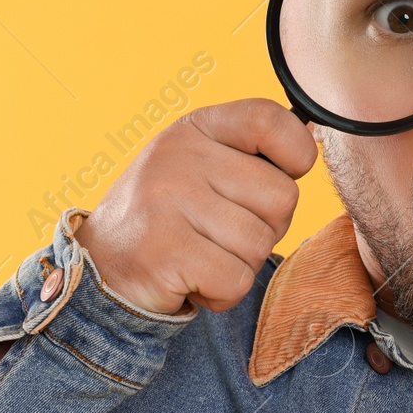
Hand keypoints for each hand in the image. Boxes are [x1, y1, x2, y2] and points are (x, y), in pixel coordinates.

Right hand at [73, 99, 315, 313]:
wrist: (98, 270)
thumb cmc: (168, 219)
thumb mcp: (200, 167)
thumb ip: (249, 154)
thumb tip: (314, 142)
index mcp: (195, 129)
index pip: (270, 119)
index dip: (295, 154)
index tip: (279, 175)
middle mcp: (179, 157)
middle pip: (283, 197)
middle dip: (266, 228)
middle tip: (221, 234)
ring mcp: (168, 202)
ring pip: (261, 244)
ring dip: (240, 264)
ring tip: (201, 255)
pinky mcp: (165, 251)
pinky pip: (237, 280)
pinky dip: (222, 293)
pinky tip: (191, 280)